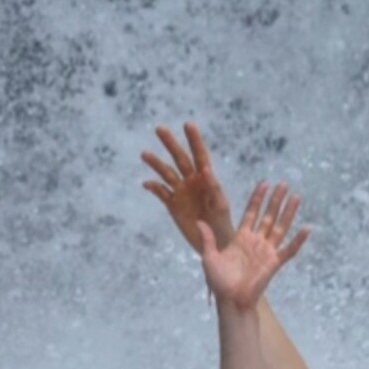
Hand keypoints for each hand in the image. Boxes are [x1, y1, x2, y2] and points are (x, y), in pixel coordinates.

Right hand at [143, 122, 234, 254]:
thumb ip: (214, 188)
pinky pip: (161, 193)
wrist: (215, 244)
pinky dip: (154, 187)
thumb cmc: (223, 225)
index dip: (195, 140)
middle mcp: (192, 181)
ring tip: (145, 154)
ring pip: (166, 173)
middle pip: (180, 159)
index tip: (189, 124)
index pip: (200, 155)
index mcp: (207, 179)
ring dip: (156, 164)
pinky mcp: (172, 205)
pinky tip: (147, 184)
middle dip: (171, 144)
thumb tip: (205, 169)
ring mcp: (181, 192)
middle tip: (160, 128)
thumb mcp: (220, 206)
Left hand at [200, 182, 308, 309]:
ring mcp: (267, 251)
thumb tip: (199, 221)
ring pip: (281, 227)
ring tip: (296, 197)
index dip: (258, 198)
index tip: (264, 183)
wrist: (231, 301)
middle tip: (284, 184)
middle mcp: (256, 242)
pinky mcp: (274, 263)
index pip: (252, 212)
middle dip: (276, 199)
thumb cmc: (219, 283)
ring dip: (289, 212)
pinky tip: (307, 228)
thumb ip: (208, 238)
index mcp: (241, 237)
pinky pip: (289, 250)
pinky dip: (299, 240)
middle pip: (269, 216)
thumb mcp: (209, 257)